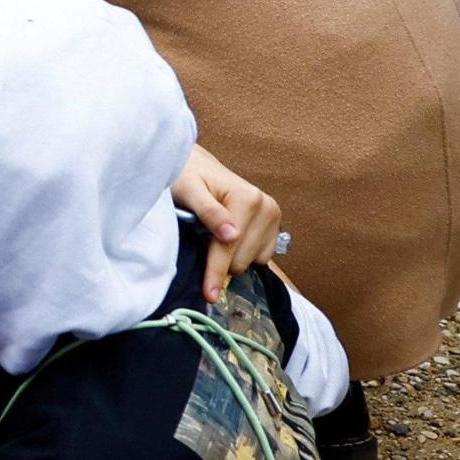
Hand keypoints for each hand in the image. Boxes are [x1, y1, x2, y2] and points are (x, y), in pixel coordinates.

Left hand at [170, 145, 283, 297]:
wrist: (196, 165)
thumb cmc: (185, 175)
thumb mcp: (188, 189)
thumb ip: (208, 211)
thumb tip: (232, 235)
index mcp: (247, 198)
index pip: (229, 247)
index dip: (215, 271)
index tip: (209, 294)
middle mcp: (267, 207)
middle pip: (242, 259)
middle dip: (219, 259)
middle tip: (200, 238)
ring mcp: (273, 217)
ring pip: (253, 262)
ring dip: (231, 257)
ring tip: (212, 235)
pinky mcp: (274, 226)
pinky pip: (262, 258)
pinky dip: (242, 254)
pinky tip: (228, 240)